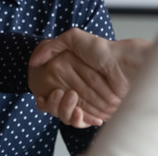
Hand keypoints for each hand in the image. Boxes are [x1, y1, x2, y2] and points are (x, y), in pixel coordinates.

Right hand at [29, 28, 151, 126]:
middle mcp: (79, 89)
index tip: (39, 96)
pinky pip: (81, 121)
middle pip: (58, 104)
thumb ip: (52, 46)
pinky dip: (77, 118)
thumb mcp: (73, 38)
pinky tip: (76, 112)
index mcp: (72, 75)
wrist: (123, 64)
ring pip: (67, 114)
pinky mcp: (97, 112)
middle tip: (49, 97)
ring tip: (67, 99)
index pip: (52, 91)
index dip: (45, 96)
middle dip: (53, 103)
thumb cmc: (101, 50)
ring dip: (64, 110)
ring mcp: (88, 102)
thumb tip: (34, 62)